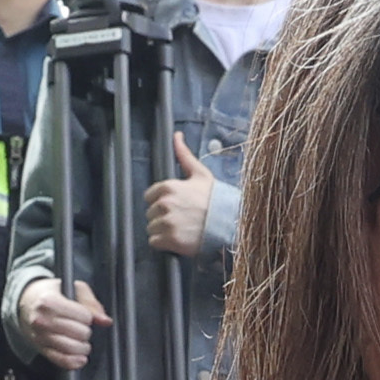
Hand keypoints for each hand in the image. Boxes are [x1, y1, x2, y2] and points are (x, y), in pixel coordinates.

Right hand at [13, 274, 105, 370]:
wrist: (26, 302)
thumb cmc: (52, 293)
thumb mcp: (72, 288)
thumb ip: (91, 303)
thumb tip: (105, 320)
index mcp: (49, 302)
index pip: (83, 316)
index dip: (88, 316)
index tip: (83, 314)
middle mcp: (42, 320)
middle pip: (79, 333)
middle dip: (86, 330)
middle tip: (81, 326)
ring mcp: (40, 336)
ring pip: (72, 348)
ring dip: (83, 347)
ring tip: (82, 341)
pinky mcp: (41, 349)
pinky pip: (61, 360)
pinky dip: (73, 362)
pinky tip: (81, 358)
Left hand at [145, 126, 214, 257]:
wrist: (230, 224)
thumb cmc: (215, 199)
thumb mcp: (200, 174)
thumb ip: (184, 155)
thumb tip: (176, 135)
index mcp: (168, 187)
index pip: (149, 196)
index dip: (161, 201)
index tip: (175, 206)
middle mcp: (164, 204)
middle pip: (150, 213)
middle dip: (162, 216)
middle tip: (181, 218)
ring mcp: (166, 222)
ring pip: (151, 228)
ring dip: (162, 231)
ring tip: (180, 229)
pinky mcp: (169, 240)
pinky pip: (154, 242)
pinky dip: (163, 243)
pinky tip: (177, 239)